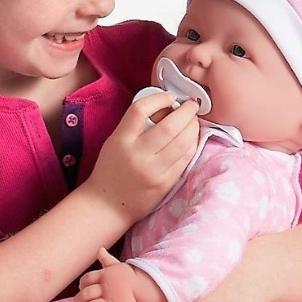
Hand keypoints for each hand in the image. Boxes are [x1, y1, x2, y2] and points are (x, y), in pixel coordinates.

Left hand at [77, 249, 168, 301]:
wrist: (145, 288)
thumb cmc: (129, 277)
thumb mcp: (117, 266)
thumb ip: (106, 260)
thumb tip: (100, 249)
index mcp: (104, 276)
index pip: (86, 279)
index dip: (82, 285)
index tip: (82, 288)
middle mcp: (106, 289)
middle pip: (86, 294)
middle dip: (79, 300)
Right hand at [82, 93, 198, 225]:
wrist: (107, 205)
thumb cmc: (112, 170)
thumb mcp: (115, 142)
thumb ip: (135, 126)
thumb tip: (165, 107)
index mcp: (121, 140)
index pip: (140, 110)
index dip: (159, 98)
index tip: (169, 96)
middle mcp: (137, 155)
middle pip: (169, 126)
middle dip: (186, 112)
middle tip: (191, 106)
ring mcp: (153, 171)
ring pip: (183, 142)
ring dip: (193, 127)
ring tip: (193, 121)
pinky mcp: (165, 183)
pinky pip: (185, 159)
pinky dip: (192, 144)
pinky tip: (191, 139)